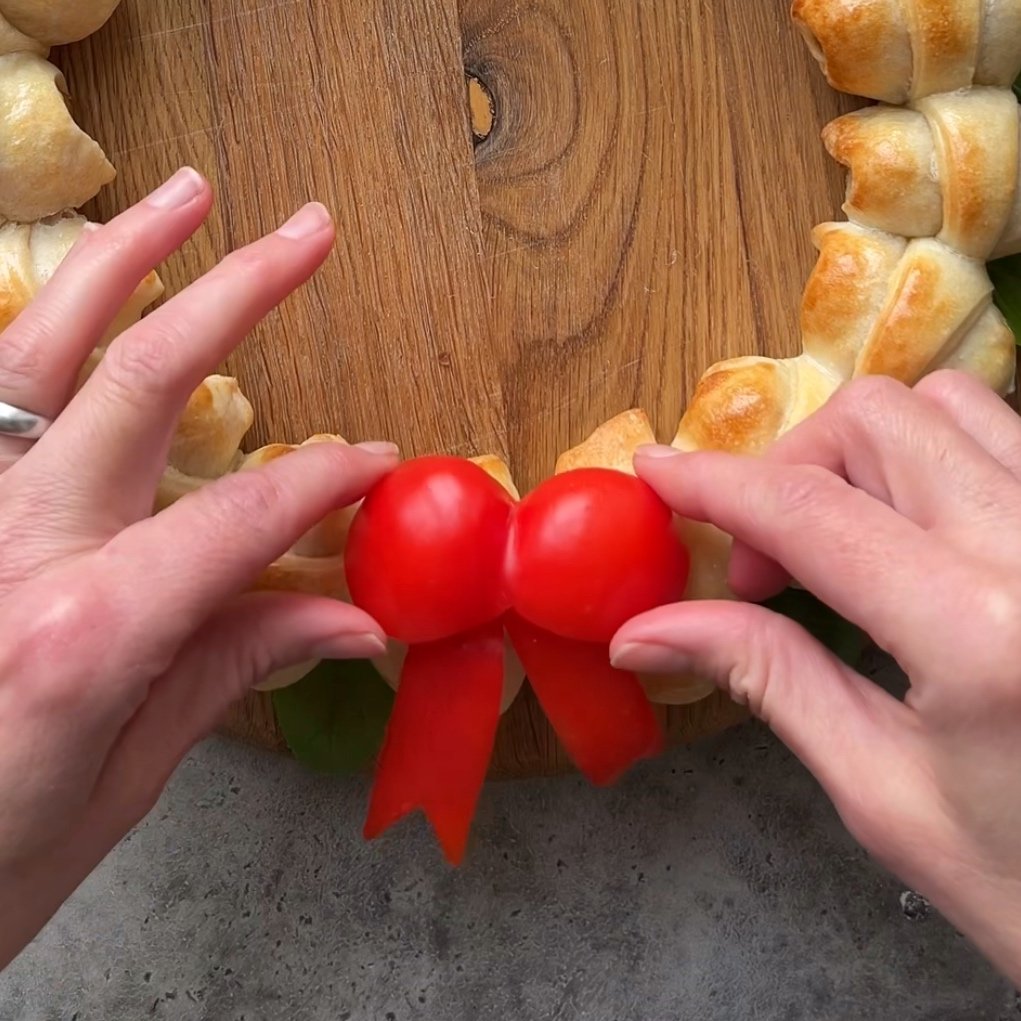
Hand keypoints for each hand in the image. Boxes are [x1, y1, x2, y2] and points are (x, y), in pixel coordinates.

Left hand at [0, 168, 396, 967]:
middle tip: (305, 235)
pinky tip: (68, 296)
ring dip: (116, 264)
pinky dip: (23, 333)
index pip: (239, 514)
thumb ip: (234, 666)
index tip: (375, 461)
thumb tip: (353, 621)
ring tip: (183, 196)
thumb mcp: (131, 776)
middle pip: (140, 382)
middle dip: (237, 293)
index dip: (323, 478)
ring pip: (35, 353)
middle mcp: (9, 550)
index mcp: (83, 630)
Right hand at [612, 371, 1020, 984]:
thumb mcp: (882, 792)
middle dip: (788, 468)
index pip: (810, 512)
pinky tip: (910, 532)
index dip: (714, 482)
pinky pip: (1005, 437)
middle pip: (878, 421)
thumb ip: (767, 677)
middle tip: (763, 563)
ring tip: (836, 538)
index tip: (655, 471)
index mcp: (979, 632)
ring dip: (861, 452)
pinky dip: (932, 457)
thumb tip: (644, 632)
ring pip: (950, 405)